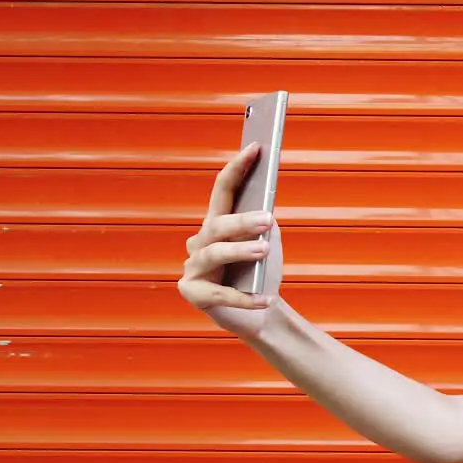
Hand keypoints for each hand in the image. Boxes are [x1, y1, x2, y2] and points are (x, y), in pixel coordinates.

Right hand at [177, 142, 284, 339]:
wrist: (262, 315)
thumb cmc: (262, 274)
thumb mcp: (268, 244)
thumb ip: (264, 224)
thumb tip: (265, 208)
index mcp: (216, 224)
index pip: (222, 190)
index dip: (237, 168)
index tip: (256, 147)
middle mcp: (200, 242)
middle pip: (217, 225)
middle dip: (241, 220)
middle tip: (267, 220)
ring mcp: (193, 268)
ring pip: (214, 254)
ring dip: (240, 251)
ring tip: (264, 251)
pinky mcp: (193, 294)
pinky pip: (220, 295)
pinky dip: (246, 298)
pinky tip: (266, 299)